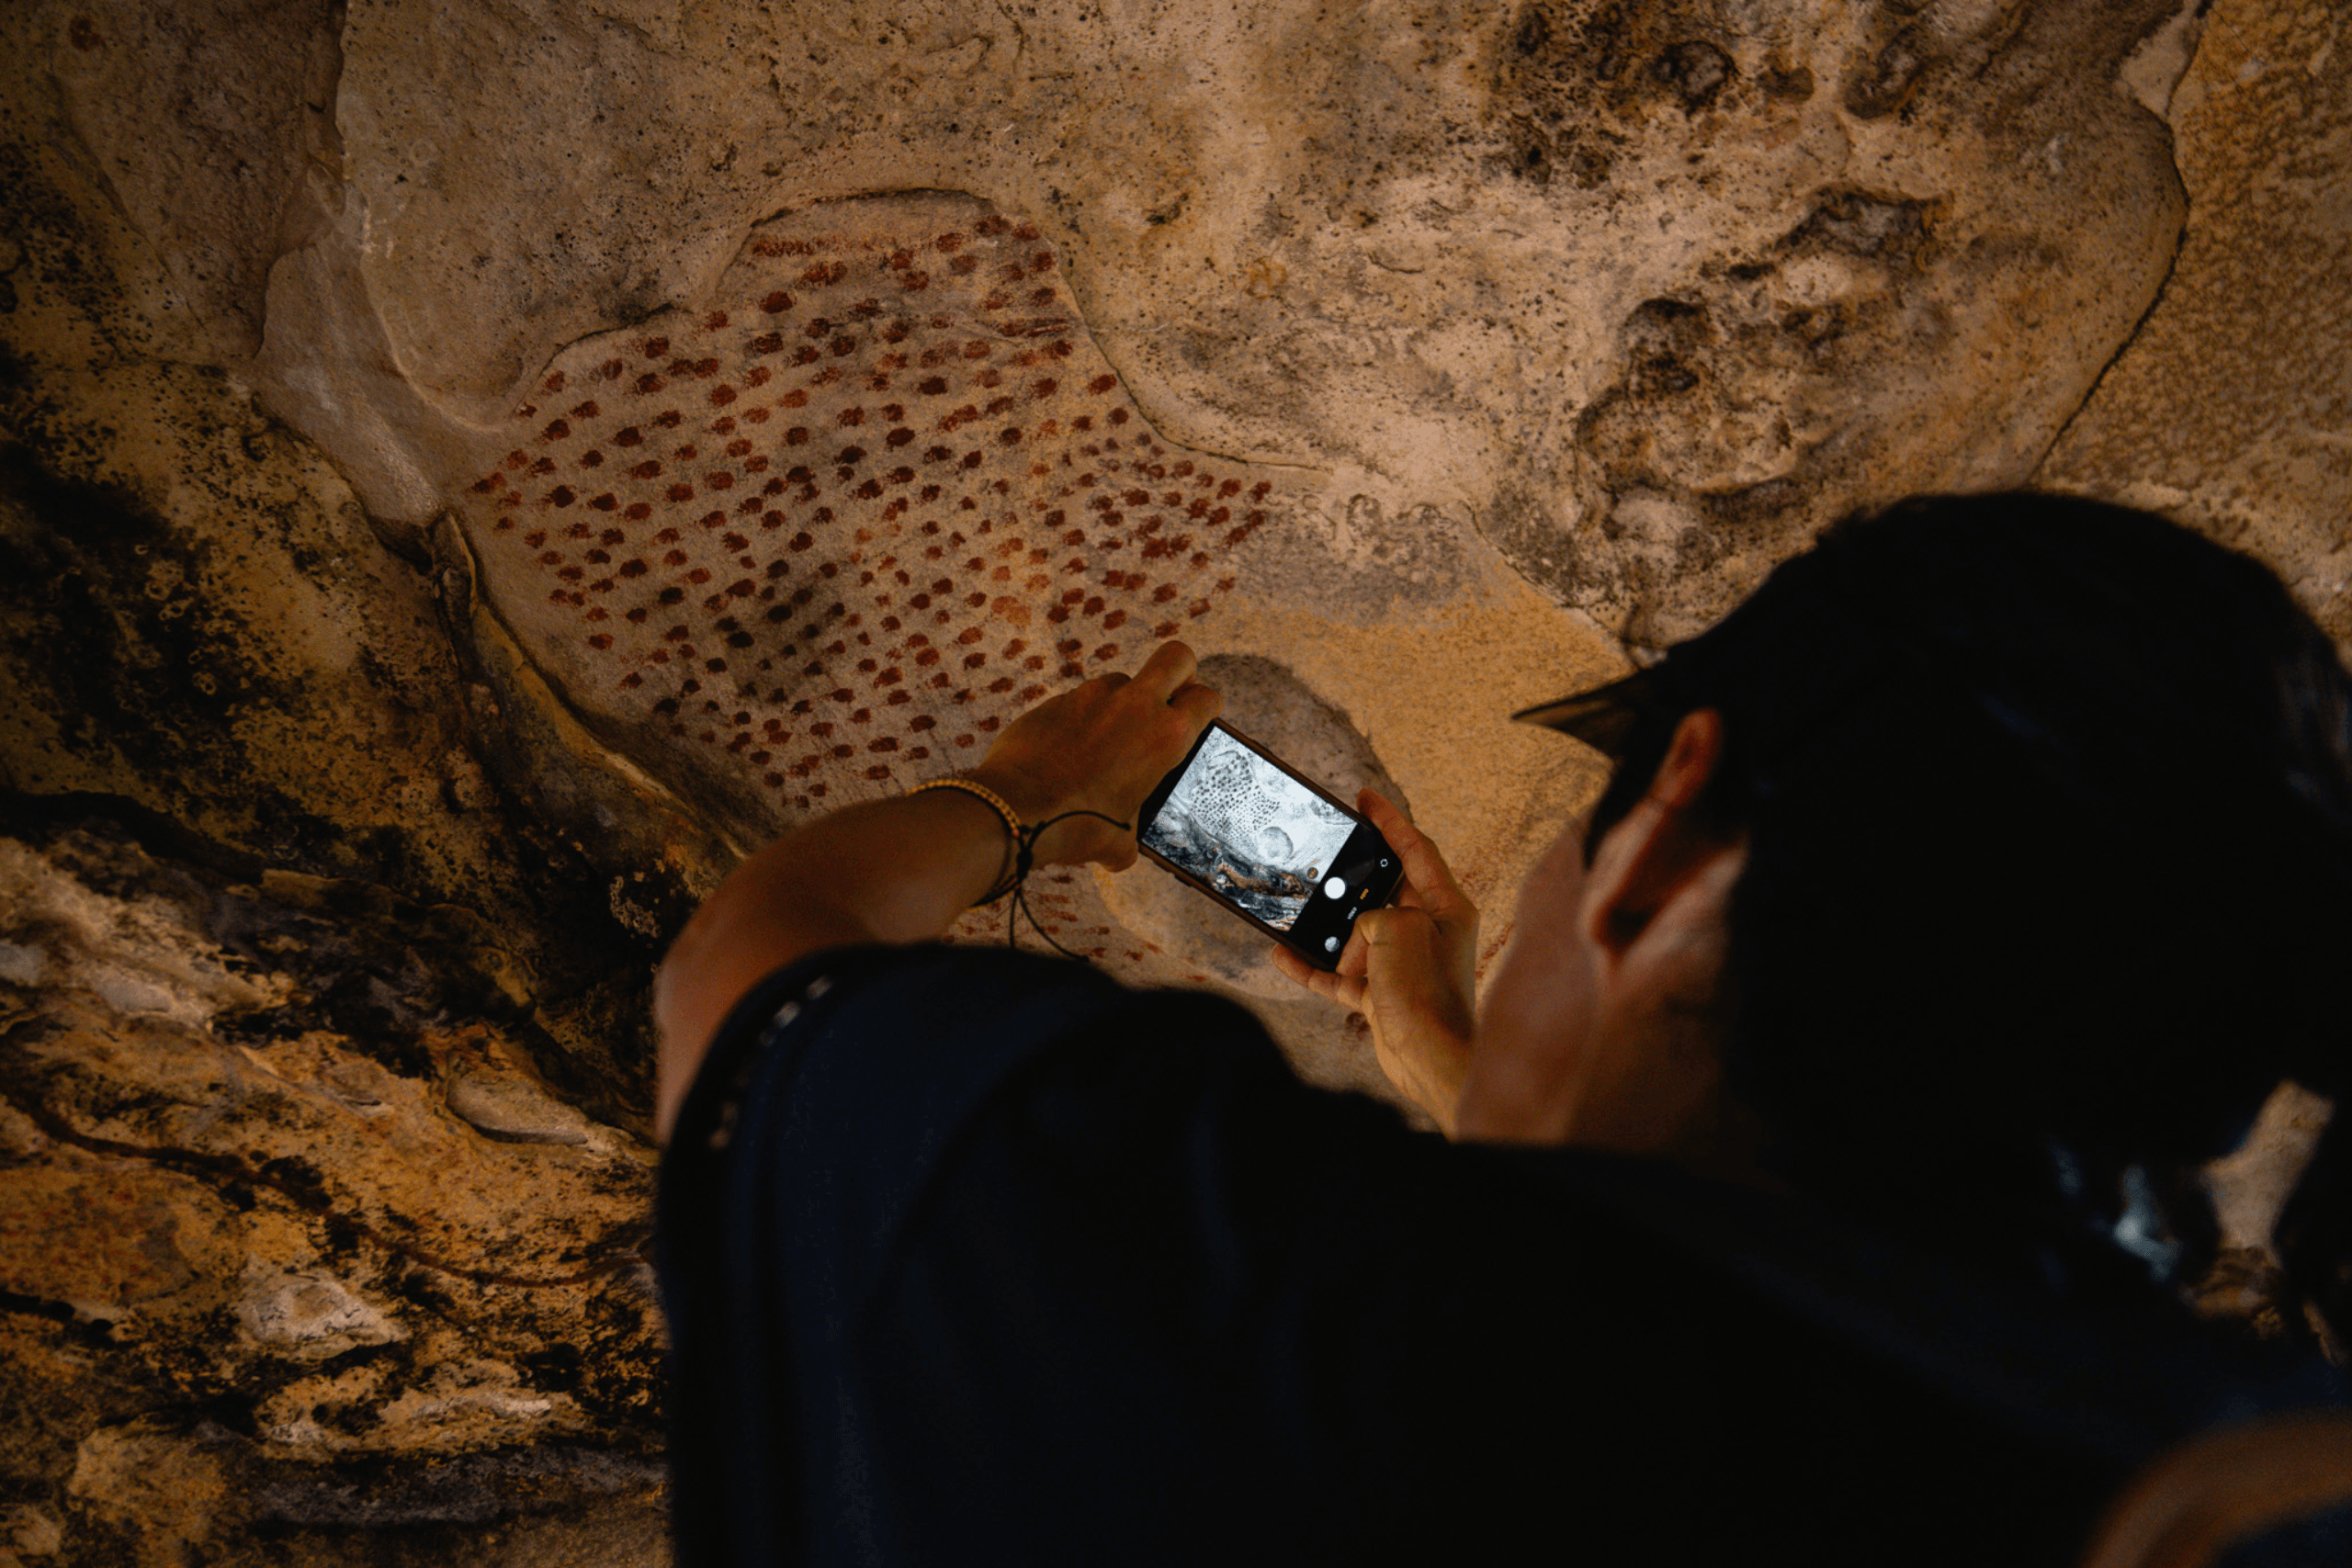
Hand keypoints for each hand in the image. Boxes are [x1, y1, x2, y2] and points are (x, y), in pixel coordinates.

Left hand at [969, 641, 1222, 868]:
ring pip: (1122, 680)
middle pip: (1177, 658)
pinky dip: (1082, 719)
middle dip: (1181, 672)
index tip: (1199, 718)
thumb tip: (1123, 847)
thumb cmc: (1075, 825)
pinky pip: (1080, 700)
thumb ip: (1130, 835)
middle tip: (1170, 699)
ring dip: (1123, 702)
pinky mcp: (1056, 699)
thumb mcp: (1118, 840)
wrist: (1015, 808)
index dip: (1206, 707)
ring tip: (1107, 741)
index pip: (1206, 699)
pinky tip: (1068, 750)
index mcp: (1166, 736)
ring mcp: (1093, 696)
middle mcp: (1135, 705)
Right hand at [1272, 789, 1478, 1132]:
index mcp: (1444, 906)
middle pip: (1382, 888)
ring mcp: (1402, 962)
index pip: (1415, 848)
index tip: (1364, 798)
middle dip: (1352, 878)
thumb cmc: (1427, 993)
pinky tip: (1284, 955)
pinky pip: (1339, 972)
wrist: (1429, 1060)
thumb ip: (1376, 914)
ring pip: (1357, 931)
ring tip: (1299, 910)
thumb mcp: (1399, 930)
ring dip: (1328, 927)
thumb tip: (1362, 929)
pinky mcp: (1380, 992)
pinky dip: (1313, 966)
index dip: (1389, 820)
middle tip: (1326, 854)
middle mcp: (1427, 930)